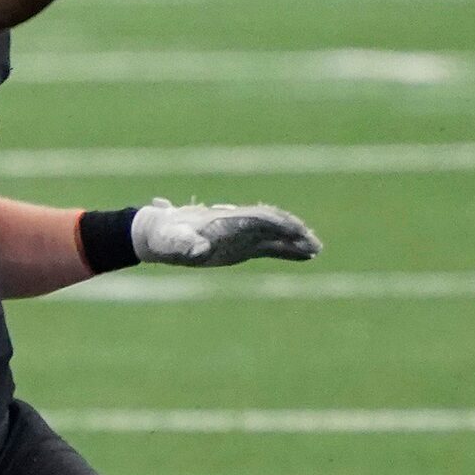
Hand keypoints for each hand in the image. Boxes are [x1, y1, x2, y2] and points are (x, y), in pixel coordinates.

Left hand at [132, 197, 320, 267]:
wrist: (157, 235)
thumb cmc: (164, 236)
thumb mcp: (171, 241)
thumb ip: (184, 244)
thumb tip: (198, 249)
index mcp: (227, 221)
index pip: (260, 218)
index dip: (279, 225)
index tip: (298, 233)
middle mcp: (238, 224)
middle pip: (273, 224)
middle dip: (294, 232)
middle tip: (315, 244)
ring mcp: (242, 235)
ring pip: (275, 236)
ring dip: (295, 242)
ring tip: (317, 250)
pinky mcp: (241, 247)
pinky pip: (269, 248)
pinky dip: (287, 251)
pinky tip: (305, 256)